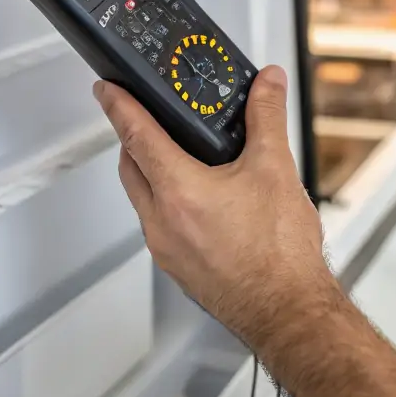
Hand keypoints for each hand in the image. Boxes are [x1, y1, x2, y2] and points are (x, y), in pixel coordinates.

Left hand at [93, 66, 328, 347]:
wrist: (289, 312)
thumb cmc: (280, 254)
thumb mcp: (275, 169)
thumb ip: (266, 117)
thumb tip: (266, 84)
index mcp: (180, 192)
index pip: (136, 136)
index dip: (118, 106)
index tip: (106, 90)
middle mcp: (163, 222)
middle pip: (131, 168)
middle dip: (134, 139)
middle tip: (147, 119)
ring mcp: (167, 249)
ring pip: (144, 199)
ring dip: (152, 173)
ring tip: (182, 156)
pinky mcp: (179, 268)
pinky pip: (159, 225)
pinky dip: (168, 203)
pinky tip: (200, 200)